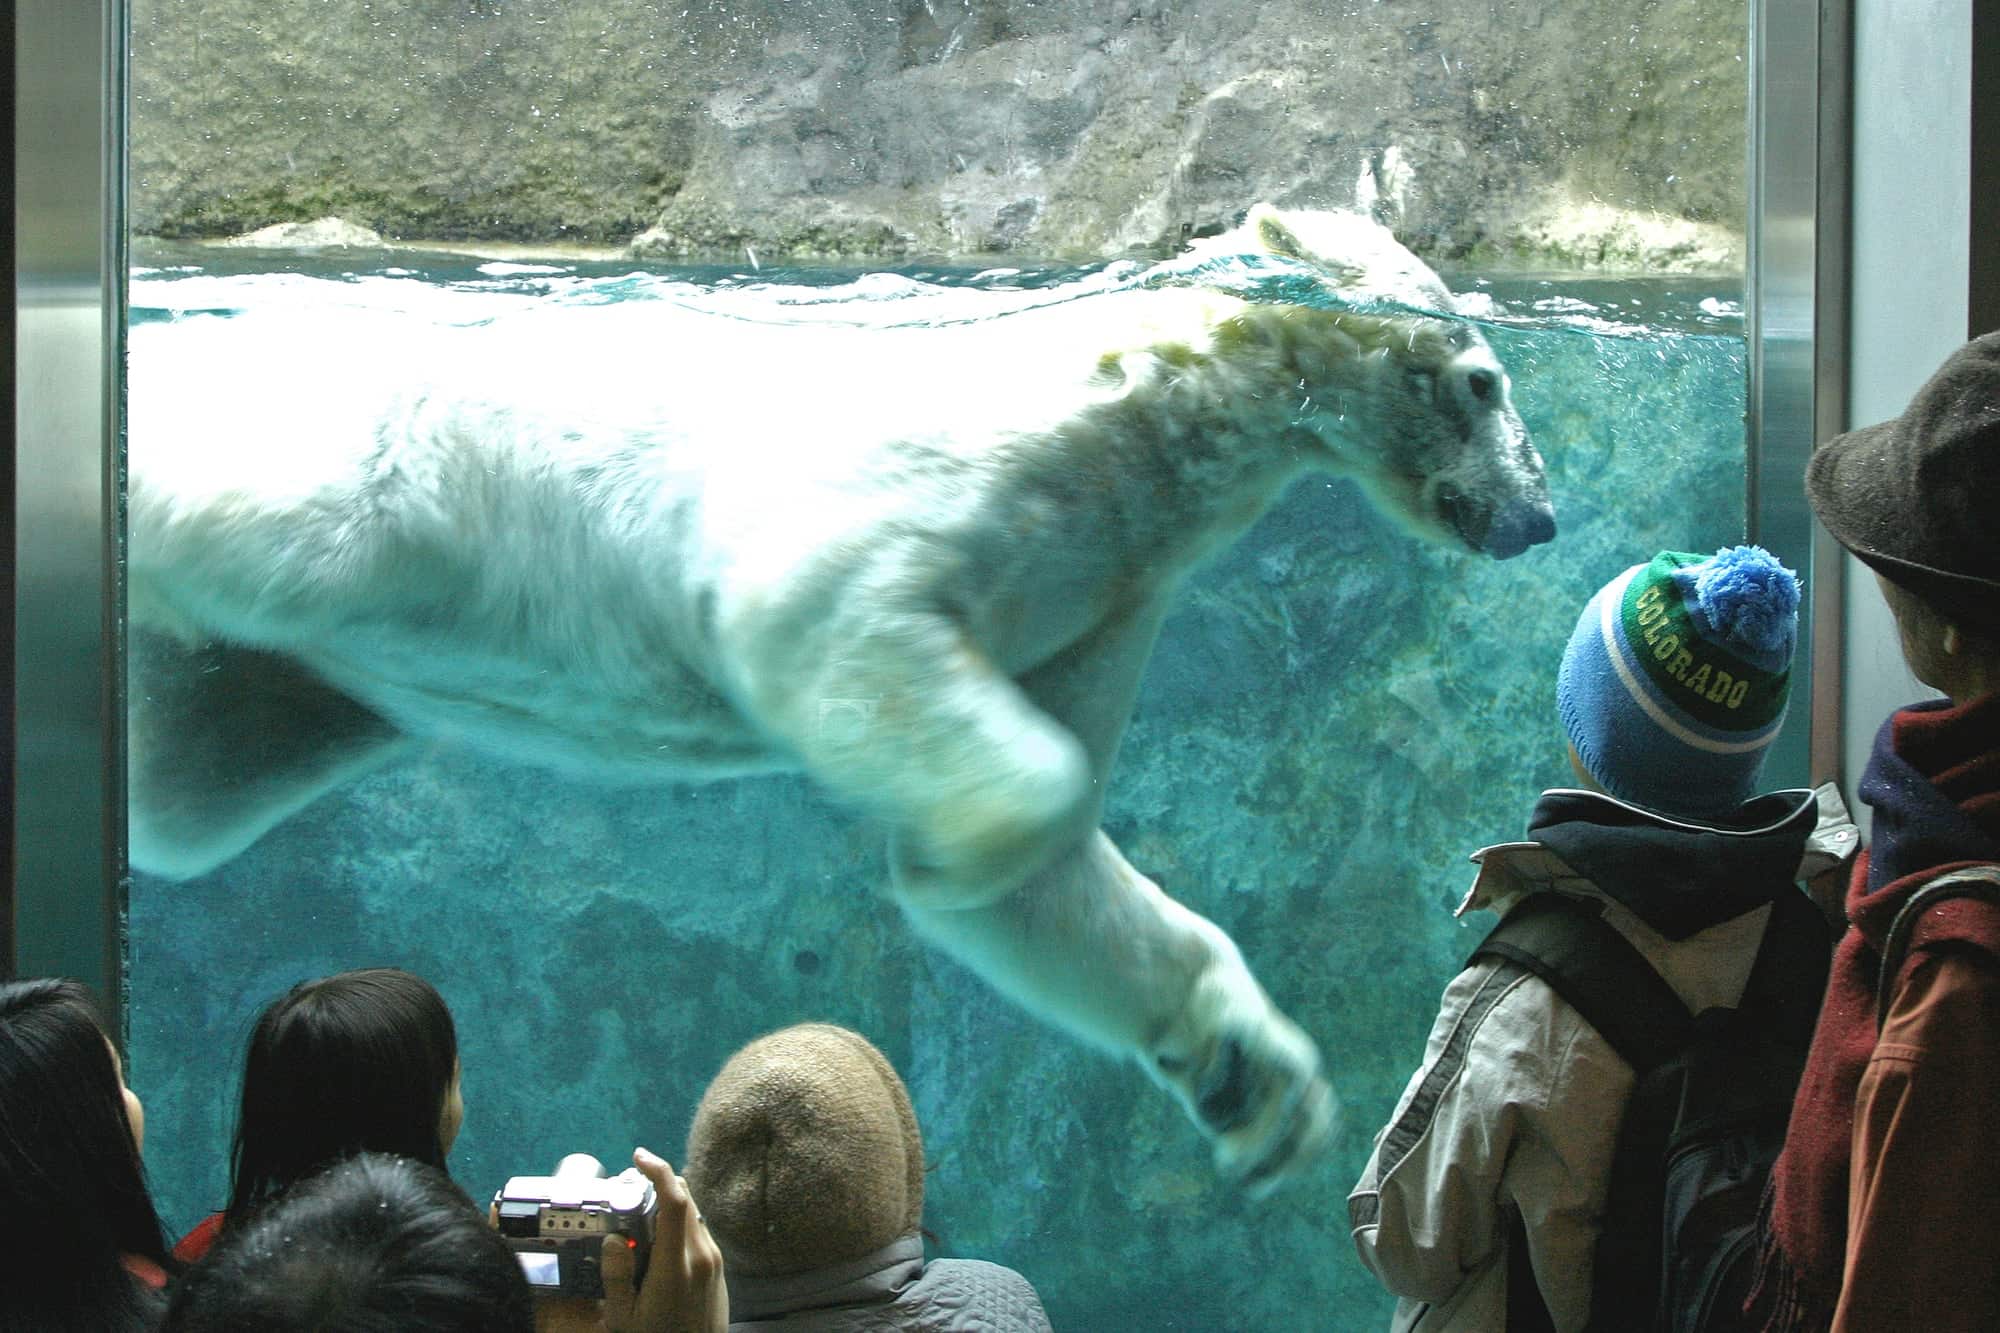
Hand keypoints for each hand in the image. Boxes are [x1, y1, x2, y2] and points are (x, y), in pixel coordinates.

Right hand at [601, 1147, 727, 1332]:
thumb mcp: (623, 1318)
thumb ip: (616, 1277)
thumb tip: (613, 1239)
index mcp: (677, 1266)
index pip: (674, 1203)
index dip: (658, 1171)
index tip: (639, 1157)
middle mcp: (701, 1255)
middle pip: (684, 1198)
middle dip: (657, 1185)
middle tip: (628, 1191)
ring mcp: (714, 1259)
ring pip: (692, 1211)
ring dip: (667, 1204)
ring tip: (638, 1221)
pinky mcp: (718, 1264)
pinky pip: (697, 1229)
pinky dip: (677, 1223)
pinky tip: (655, 1242)